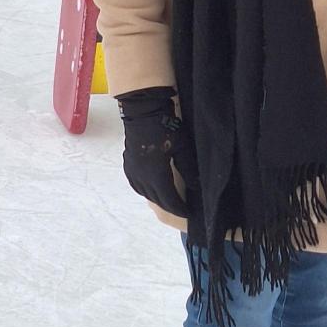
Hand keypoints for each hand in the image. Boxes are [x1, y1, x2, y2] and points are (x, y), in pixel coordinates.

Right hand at [118, 88, 186, 214]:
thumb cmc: (165, 127)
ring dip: (158, 199)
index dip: (180, 209)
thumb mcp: (182, 148)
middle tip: (182, 210)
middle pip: (156, 199)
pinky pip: (137, 185)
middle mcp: (142, 177)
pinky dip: (146, 191)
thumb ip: (189, 169)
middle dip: (170, 206)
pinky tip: (152, 189)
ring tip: (170, 202)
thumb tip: (197, 187)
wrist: (142, 111)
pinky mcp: (128, 164)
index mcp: (156, 175)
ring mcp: (133, 171)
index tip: (189, 214)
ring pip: (145, 194)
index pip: (169, 200)